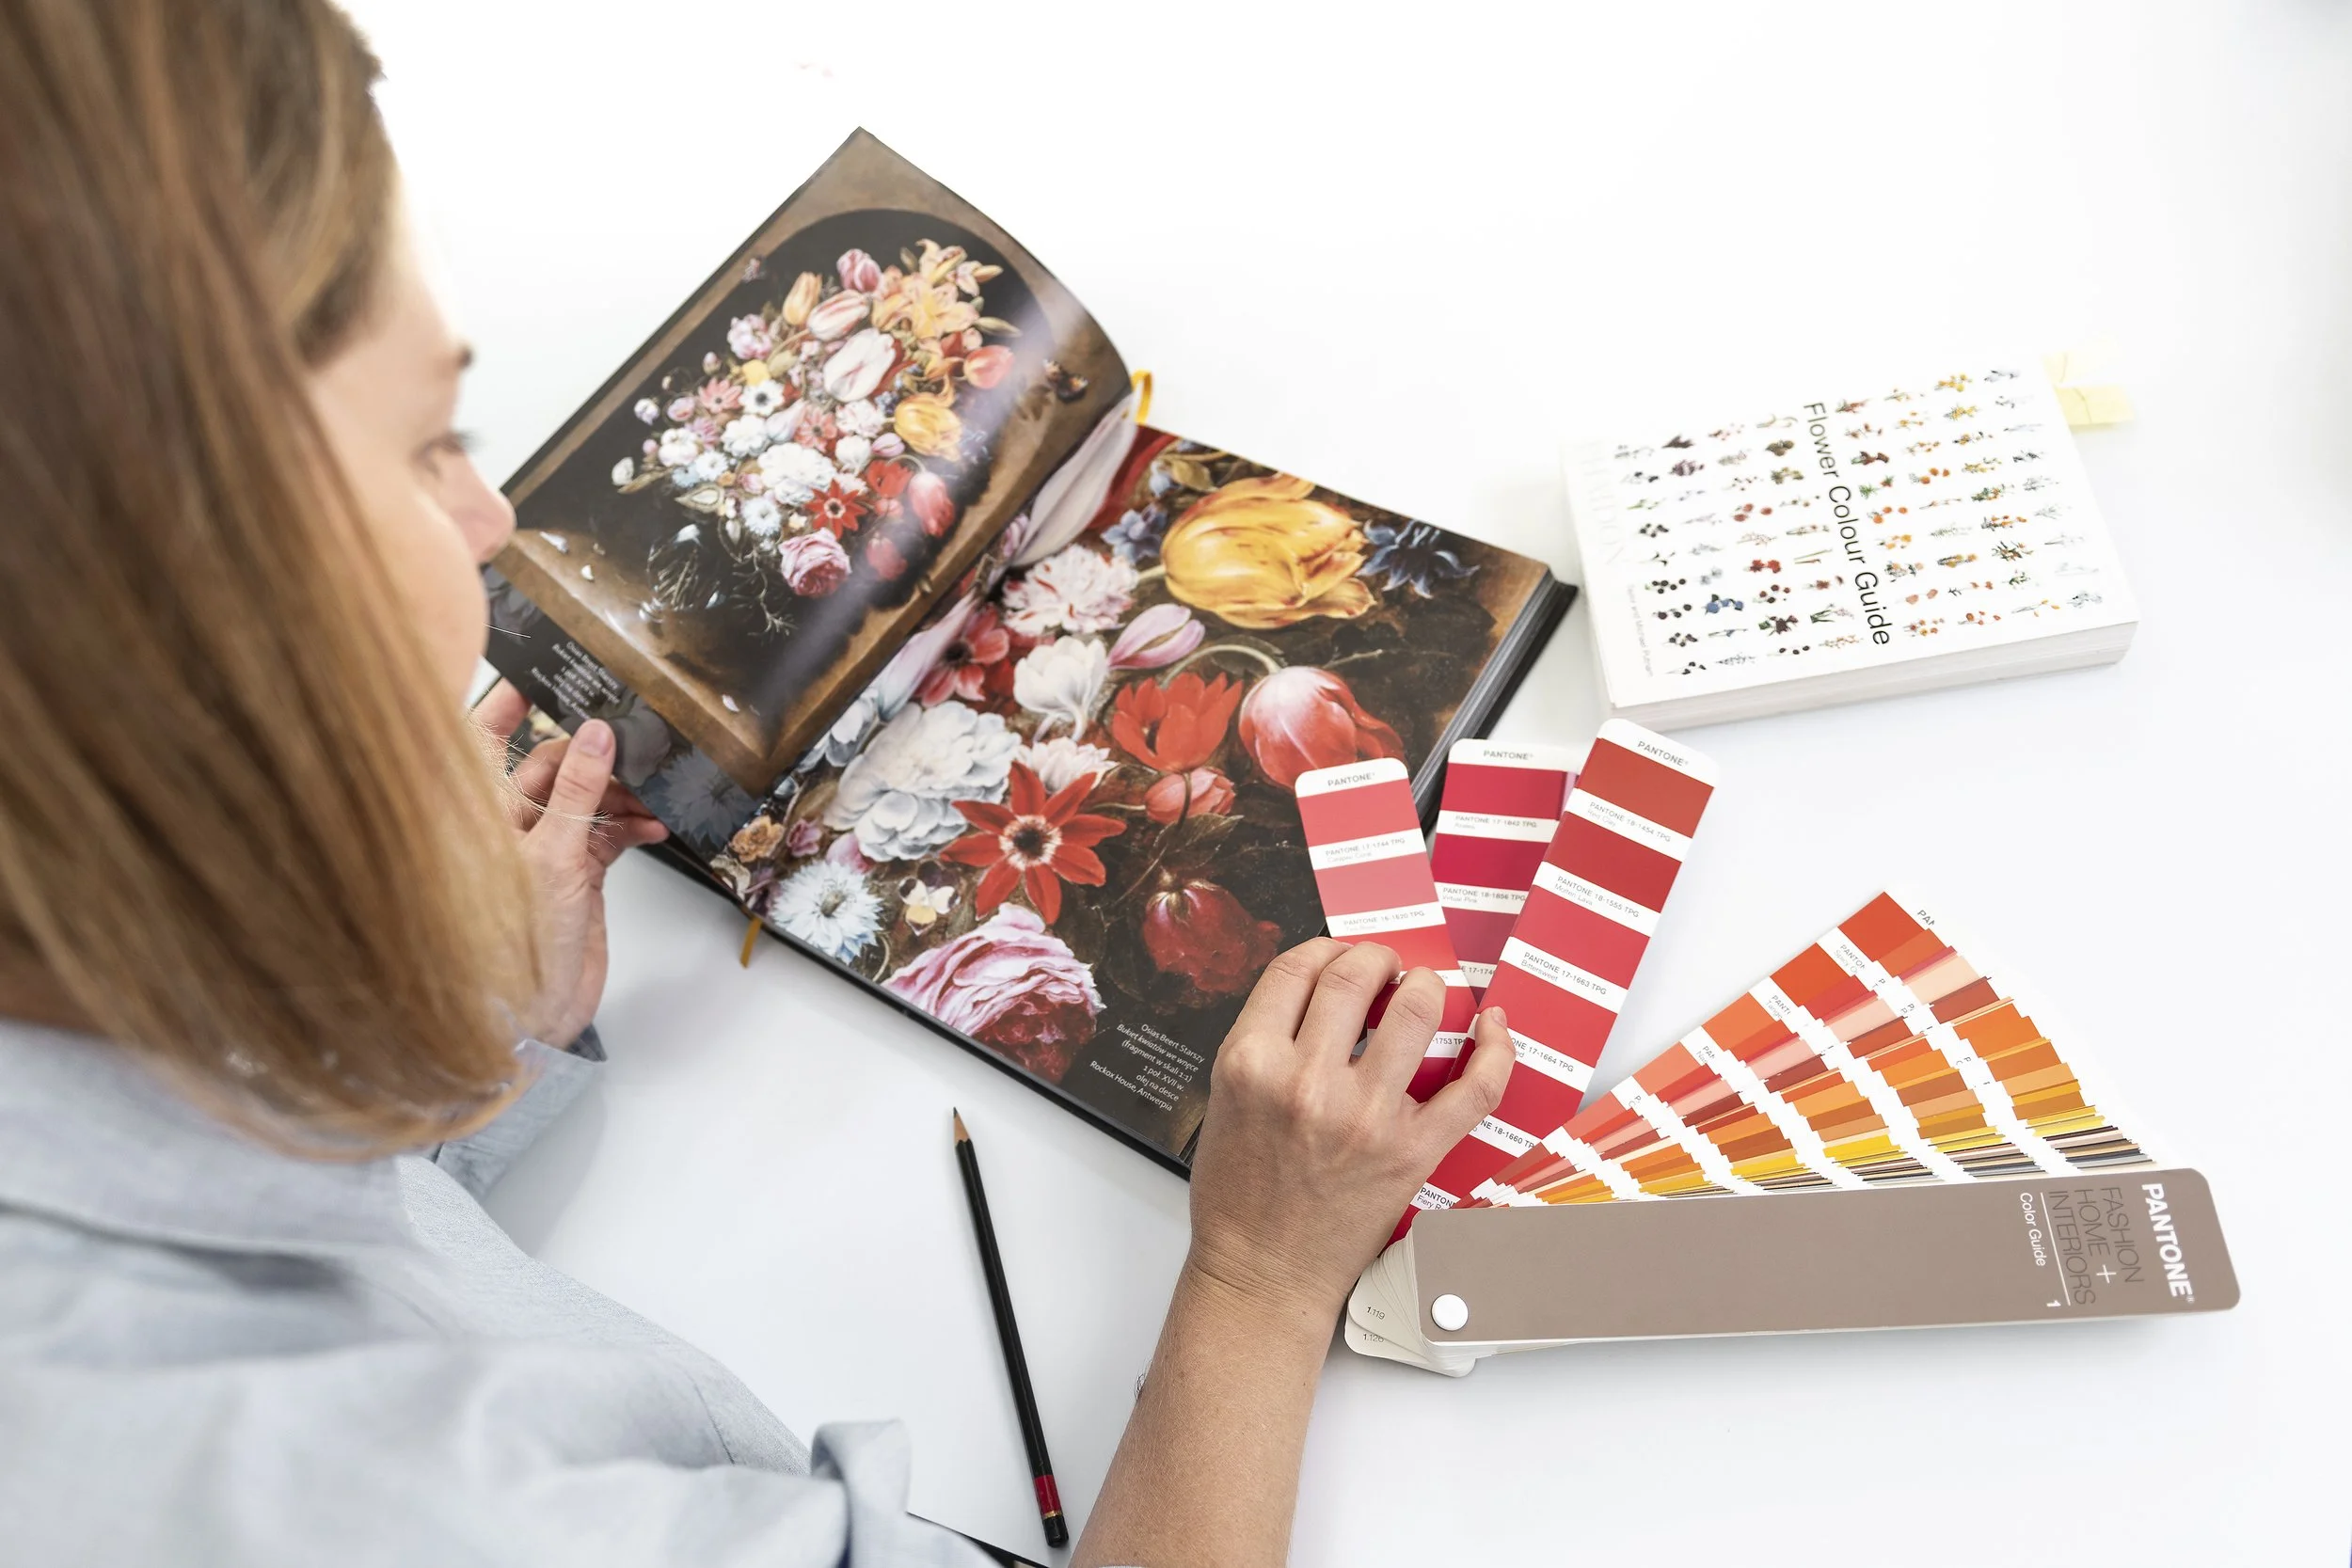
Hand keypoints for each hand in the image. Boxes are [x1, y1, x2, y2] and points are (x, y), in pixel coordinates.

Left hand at [470, 682, 668, 1047]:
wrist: (531, 1020)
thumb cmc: (510, 952)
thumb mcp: (552, 860)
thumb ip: (577, 794)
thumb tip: (595, 735)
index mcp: (477, 816)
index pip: (482, 742)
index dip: (506, 703)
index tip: (537, 667)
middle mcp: (505, 828)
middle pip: (549, 766)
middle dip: (590, 750)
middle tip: (631, 735)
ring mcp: (542, 851)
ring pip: (584, 798)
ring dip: (619, 792)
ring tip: (651, 791)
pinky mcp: (575, 875)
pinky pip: (606, 834)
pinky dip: (630, 826)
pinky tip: (651, 826)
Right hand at [1183, 939, 1512, 1325]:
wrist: (1262, 1273)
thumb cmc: (1239, 1196)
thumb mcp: (1224, 1099)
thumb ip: (1265, 1042)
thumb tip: (1319, 993)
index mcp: (1250, 1061)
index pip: (1297, 967)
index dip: (1326, 949)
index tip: (1340, 958)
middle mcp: (1306, 1081)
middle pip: (1356, 974)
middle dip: (1377, 959)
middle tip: (1384, 972)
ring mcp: (1365, 1116)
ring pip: (1418, 1010)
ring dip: (1427, 988)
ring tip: (1424, 993)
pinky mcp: (1412, 1152)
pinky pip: (1475, 1086)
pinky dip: (1495, 1048)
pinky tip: (1493, 1027)